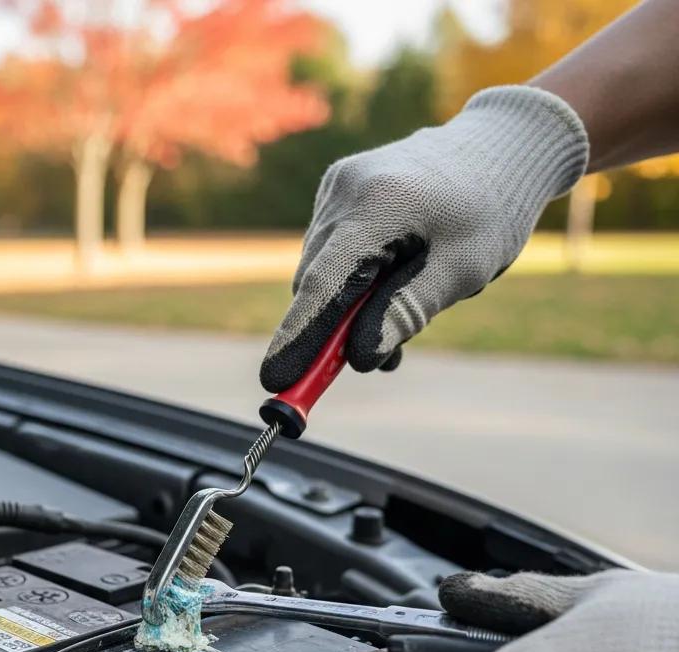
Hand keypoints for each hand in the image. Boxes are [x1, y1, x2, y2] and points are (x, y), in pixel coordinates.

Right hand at [260, 85, 587, 387]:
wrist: (501, 145)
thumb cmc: (490, 211)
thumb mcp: (460, 271)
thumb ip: (405, 313)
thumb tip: (358, 358)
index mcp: (379, 206)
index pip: (323, 284)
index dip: (297, 337)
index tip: (275, 380)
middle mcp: (346, 190)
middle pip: (315, 281)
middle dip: (328, 331)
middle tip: (366, 366)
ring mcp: (337, 187)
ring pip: (320, 269)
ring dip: (343, 307)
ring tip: (397, 320)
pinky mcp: (338, 189)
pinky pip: (329, 250)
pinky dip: (348, 279)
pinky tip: (388, 284)